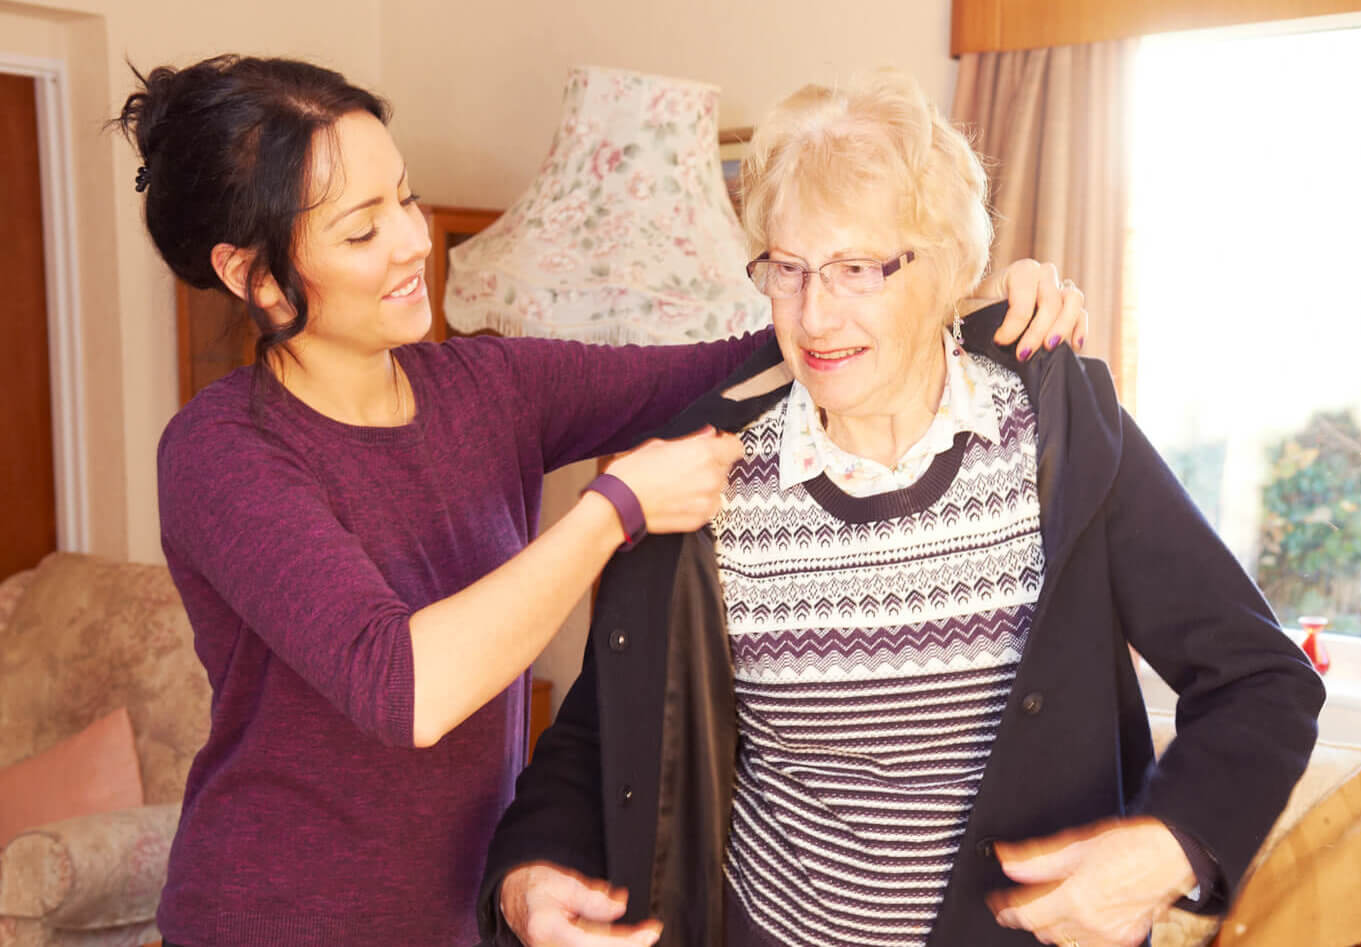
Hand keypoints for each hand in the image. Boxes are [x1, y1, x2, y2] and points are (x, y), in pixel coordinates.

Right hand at [500, 861, 661, 945]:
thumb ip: (591, 898)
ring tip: (643, 929)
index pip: (592, 944)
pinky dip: (610, 939)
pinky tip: (627, 932)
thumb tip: (618, 908)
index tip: (649, 934)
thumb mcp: (564, 881)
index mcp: (548, 929)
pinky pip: (591, 945)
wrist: (514, 896)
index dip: (625, 942)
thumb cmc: (535, 886)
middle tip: (652, 931)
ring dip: (621, 940)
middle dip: (629, 943)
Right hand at [603, 426, 744, 534]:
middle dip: (712, 465)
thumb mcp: (660, 445)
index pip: (736, 447)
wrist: (620, 504)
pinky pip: (709, 506)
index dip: (725, 444)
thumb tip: (708, 435)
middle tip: (689, 466)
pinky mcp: (700, 519)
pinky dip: (699, 502)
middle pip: (726, 467)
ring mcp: (708, 501)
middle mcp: (712, 477)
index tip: (716, 446)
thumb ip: (691, 440)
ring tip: (681, 484)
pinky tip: (679, 498)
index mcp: (704, 453)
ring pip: (718, 488)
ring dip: (706, 485)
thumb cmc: (634, 472)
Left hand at [984, 260, 1088, 358]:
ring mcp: (1059, 288)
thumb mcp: (972, 306)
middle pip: (1051, 301)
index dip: (1014, 323)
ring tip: (1049, 348)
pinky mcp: (1068, 306)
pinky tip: (1074, 346)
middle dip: (1037, 332)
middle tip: (1023, 355)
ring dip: (1063, 327)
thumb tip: (991, 335)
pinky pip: (1082, 313)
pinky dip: (1080, 329)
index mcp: (1020, 271)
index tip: (1000, 342)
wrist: (984, 309)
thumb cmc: (977, 307)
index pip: (1025, 297)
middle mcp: (1043, 275)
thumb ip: (981, 311)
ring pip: (1073, 301)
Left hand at [987, 817, 1195, 946]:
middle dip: (1029, 915)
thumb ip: (1038, 858)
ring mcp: (1110, 936)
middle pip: (1043, 930)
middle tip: (1024, 898)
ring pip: (1064, 941)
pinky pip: (1088, 945)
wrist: (1174, 856)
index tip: (998, 905)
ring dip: (1052, 926)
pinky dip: (1077, 934)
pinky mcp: (1124, 940)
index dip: (1006, 910)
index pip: (1027, 915)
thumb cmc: (1133, 845)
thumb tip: (1009, 863)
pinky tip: (1077, 917)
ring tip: (1051, 905)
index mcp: (1076, 898)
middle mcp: (1092, 923)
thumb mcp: (1078, 844)